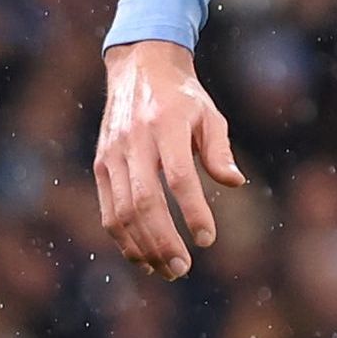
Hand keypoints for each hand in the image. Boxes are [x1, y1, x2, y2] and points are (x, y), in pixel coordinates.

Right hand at [95, 40, 245, 280]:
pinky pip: (108, 209)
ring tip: (167, 270)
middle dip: (163, 240)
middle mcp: (135, 141)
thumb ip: (219, 150)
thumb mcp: (209, 114)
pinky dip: (123, 239)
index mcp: (166, 125)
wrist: (139, 67)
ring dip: (143, 246)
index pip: (178, 176)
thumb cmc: (183, 97)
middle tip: (183, 268)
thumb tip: (234, 183)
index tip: (207, 240)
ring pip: (122, 211)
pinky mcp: (101, 165)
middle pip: (144, 201)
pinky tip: (143, 258)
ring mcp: (113, 155)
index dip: (192, 211)